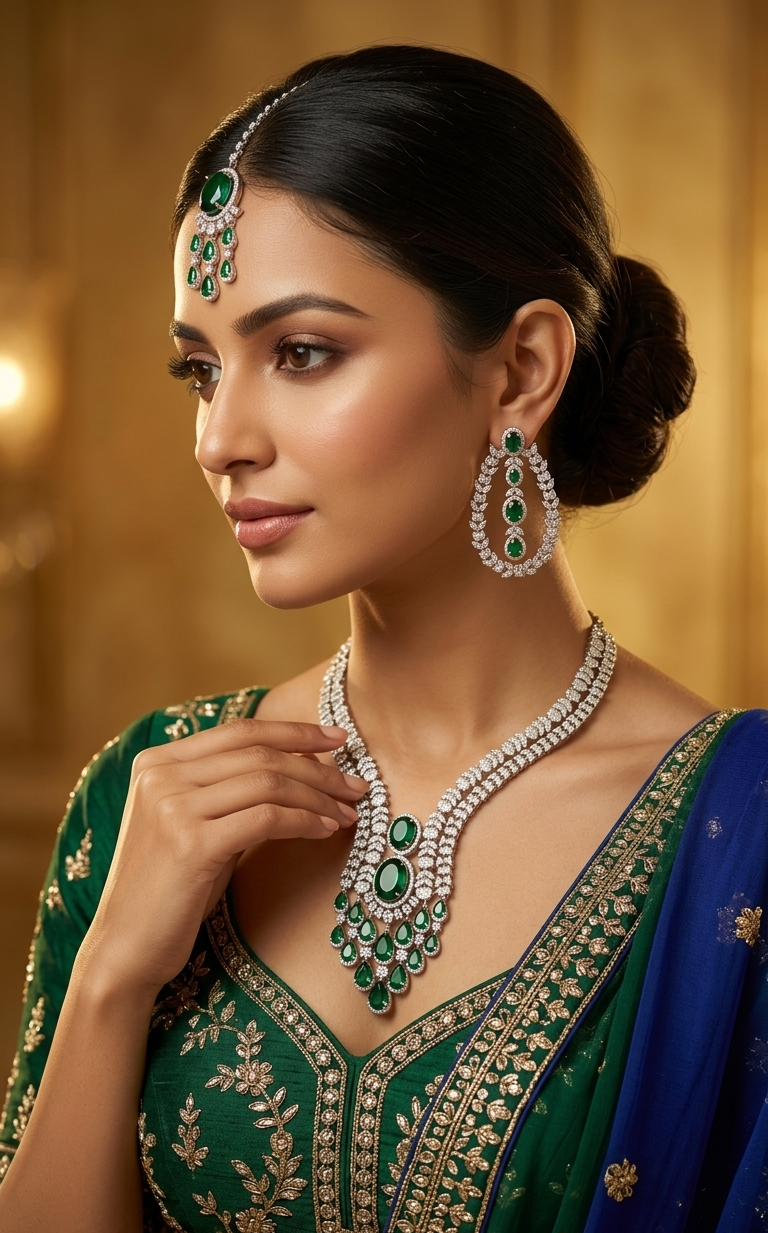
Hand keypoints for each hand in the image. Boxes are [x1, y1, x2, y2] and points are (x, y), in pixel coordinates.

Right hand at [78, 720, 366, 998]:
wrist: (126, 947)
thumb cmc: (171, 889)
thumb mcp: (197, 825)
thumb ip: (232, 790)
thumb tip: (306, 765)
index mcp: (158, 761)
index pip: (241, 732)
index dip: (296, 731)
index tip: (339, 739)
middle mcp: (161, 775)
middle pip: (260, 755)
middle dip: (318, 769)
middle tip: (357, 786)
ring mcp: (172, 807)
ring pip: (268, 783)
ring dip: (318, 797)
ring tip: (348, 813)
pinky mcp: (190, 843)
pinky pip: (266, 818)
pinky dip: (304, 821)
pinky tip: (324, 831)